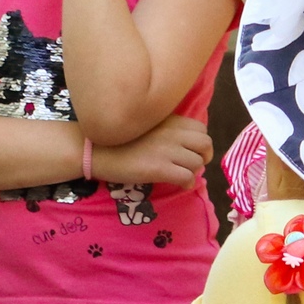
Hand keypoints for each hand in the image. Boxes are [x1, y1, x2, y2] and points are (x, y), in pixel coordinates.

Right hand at [97, 113, 211, 190]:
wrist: (97, 150)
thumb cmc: (117, 138)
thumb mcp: (145, 124)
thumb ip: (165, 128)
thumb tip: (183, 141)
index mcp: (168, 120)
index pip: (201, 128)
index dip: (199, 141)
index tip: (191, 149)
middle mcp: (171, 133)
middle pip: (206, 144)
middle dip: (204, 156)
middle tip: (192, 163)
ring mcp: (167, 151)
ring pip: (198, 163)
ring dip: (193, 170)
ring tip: (182, 174)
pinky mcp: (160, 169)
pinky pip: (187, 178)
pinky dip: (187, 183)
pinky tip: (178, 184)